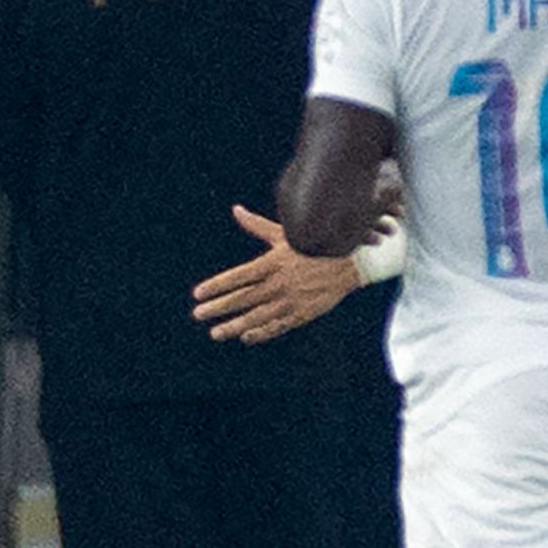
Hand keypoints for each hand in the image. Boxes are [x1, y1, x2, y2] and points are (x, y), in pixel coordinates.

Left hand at [190, 205, 361, 343]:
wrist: (350, 263)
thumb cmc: (313, 244)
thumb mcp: (284, 234)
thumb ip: (257, 226)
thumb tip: (236, 210)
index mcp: (273, 262)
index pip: (237, 276)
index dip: (217, 286)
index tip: (197, 294)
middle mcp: (279, 283)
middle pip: (243, 299)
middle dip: (218, 308)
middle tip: (197, 314)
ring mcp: (290, 301)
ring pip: (257, 317)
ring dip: (234, 326)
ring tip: (215, 333)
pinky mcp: (302, 314)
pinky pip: (277, 326)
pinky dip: (261, 332)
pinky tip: (245, 337)